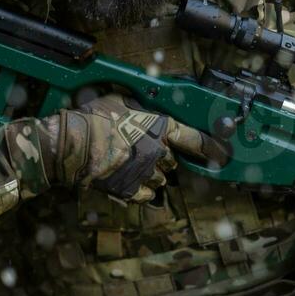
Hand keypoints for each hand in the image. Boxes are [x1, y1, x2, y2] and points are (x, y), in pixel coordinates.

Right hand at [44, 93, 218, 202]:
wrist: (71, 145)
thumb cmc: (92, 118)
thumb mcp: (119, 99)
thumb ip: (140, 106)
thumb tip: (144, 104)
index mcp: (159, 127)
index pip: (195, 139)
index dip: (211, 147)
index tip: (222, 153)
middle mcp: (157, 152)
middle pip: (172, 162)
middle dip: (161, 159)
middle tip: (140, 151)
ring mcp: (145, 174)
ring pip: (160, 180)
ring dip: (150, 175)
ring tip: (128, 164)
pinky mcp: (131, 191)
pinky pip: (146, 196)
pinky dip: (139, 191)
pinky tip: (125, 180)